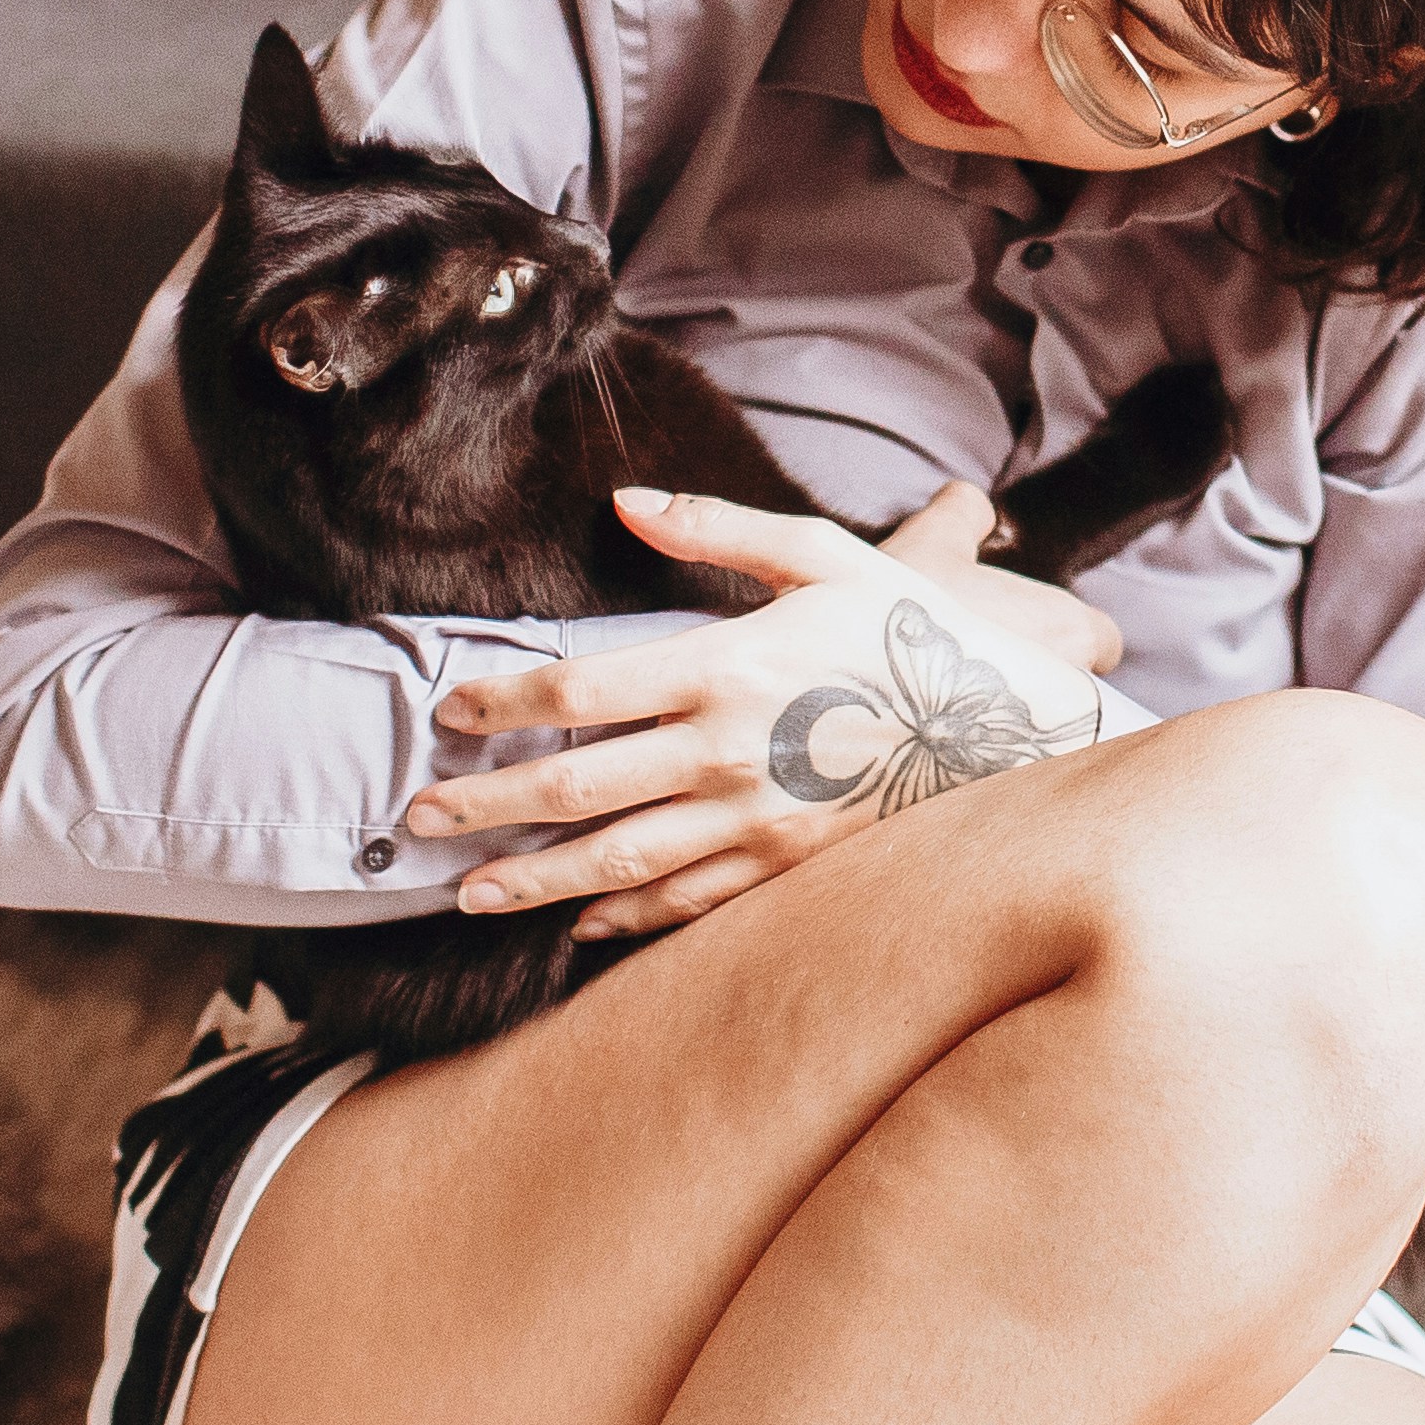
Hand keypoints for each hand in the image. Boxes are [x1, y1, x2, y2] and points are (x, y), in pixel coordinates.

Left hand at [420, 488, 1140, 940]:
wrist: (1006, 725)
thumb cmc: (909, 629)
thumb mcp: (823, 554)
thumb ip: (718, 529)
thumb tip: (624, 500)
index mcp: (727, 666)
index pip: (581, 693)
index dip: (503, 703)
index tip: (450, 712)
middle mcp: (728, 753)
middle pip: (577, 787)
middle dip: (488, 804)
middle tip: (418, 816)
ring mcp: (755, 822)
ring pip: (618, 861)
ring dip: (534, 880)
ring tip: (468, 894)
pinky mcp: (784, 869)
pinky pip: (685, 903)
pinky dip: (622, 918)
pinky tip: (575, 925)